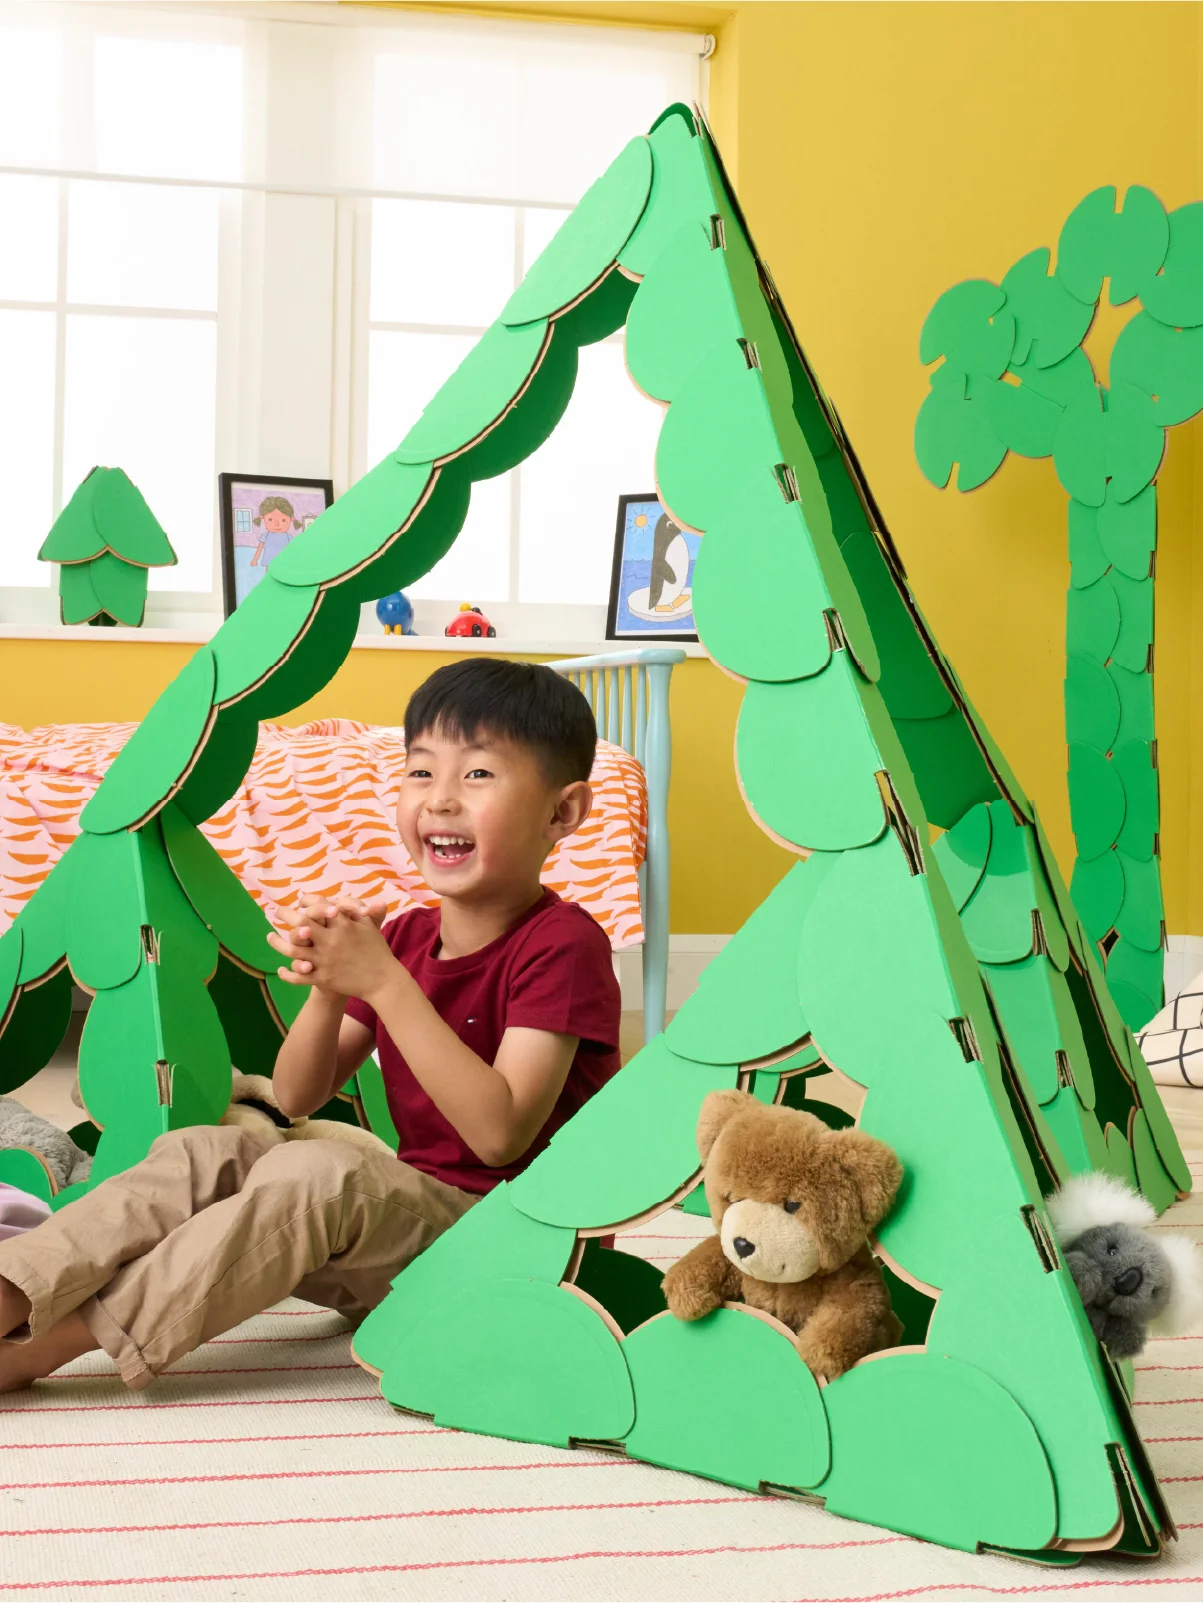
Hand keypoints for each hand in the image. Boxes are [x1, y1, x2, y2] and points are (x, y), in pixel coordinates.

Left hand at [269, 899, 397, 1002]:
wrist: (382, 980)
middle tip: (277, 912)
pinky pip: (299, 976)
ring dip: (277, 943)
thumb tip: (350, 899)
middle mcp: (330, 940)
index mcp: (342, 924)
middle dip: (285, 915)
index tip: (300, 901)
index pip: (318, 906)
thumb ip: (359, 910)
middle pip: (300, 924)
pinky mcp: (323, 977)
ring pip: (293, 950)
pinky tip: (280, 969)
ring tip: (268, 937)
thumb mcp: (371, 926)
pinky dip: (287, 973)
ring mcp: (324, 959)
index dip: (307, 901)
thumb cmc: (377, 950)